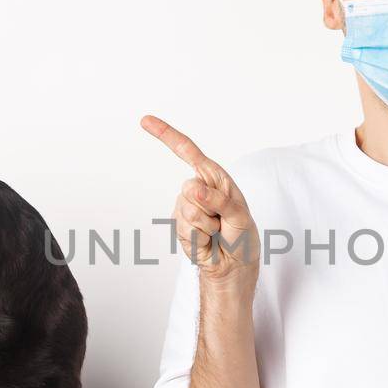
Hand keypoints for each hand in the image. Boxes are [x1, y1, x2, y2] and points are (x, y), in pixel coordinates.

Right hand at [141, 115, 259, 289]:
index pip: (188, 152)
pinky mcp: (179, 225)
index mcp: (215, 178)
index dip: (167, 135)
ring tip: (216, 232)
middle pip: (189, 187)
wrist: (233, 266)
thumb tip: (193, 188)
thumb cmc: (242, 237)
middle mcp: (198, 189)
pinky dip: (199, 236)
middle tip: (222, 222)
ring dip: (206, 225)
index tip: (145, 121)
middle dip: (209, 207)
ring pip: (186, 208)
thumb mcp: (239, 215)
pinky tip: (207, 241)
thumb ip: (219, 200)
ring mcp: (186, 207)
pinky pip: (185, 226)